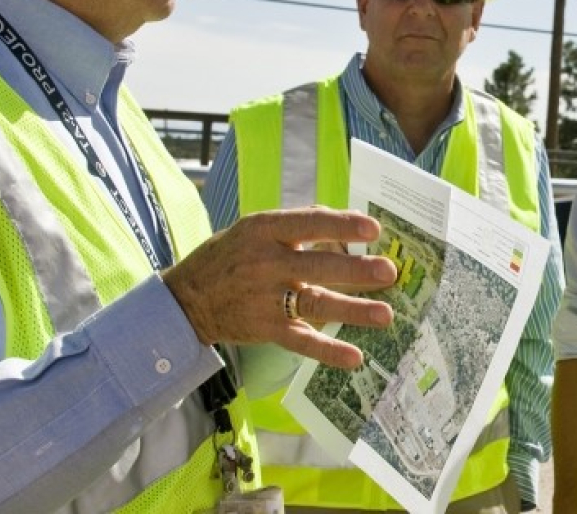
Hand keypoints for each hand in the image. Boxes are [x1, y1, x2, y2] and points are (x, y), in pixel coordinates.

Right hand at [163, 206, 396, 368]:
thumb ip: (299, 223)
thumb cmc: (231, 256)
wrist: (187, 298)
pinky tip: (354, 356)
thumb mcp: (255, 228)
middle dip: (356, 269)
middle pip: (318, 266)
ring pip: (316, 304)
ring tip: (385, 315)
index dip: (342, 225)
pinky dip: (328, 350)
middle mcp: (266, 263)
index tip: (374, 228)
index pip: (308, 223)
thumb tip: (350, 220)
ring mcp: (266, 299)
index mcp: (265, 231)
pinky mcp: (266, 329)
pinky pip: (301, 341)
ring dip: (353, 310)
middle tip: (389, 272)